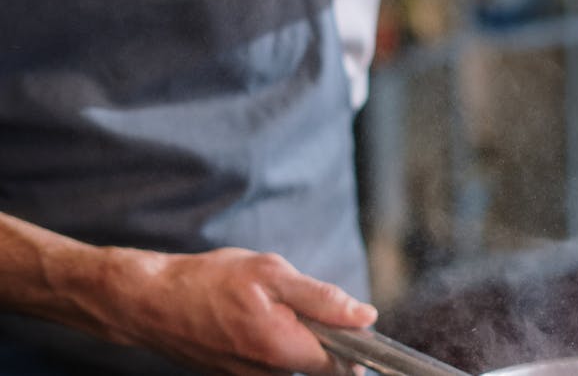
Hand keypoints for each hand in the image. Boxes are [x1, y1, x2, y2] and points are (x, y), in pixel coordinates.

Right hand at [88, 247, 375, 374]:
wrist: (148, 301)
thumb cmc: (208, 283)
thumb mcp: (273, 275)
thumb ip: (324, 300)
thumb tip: (366, 317)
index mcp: (285, 351)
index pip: (344, 365)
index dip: (353, 341)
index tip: (344, 315)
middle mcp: (268, 374)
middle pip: (318, 361)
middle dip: (318, 330)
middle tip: (290, 297)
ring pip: (291, 357)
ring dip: (290, 330)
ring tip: (260, 303)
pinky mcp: (233, 373)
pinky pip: (267, 357)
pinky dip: (267, 335)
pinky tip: (245, 314)